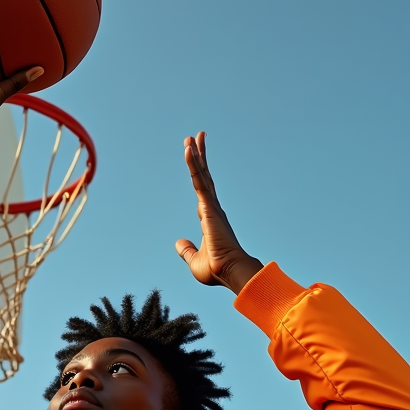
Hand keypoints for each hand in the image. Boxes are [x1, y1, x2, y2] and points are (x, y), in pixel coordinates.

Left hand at [175, 132, 262, 293]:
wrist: (230, 272)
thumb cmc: (217, 270)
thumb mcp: (194, 260)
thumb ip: (186, 250)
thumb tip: (178, 242)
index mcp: (210, 218)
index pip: (202, 189)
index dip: (199, 173)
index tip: (197, 160)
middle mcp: (212, 208)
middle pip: (204, 176)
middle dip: (200, 156)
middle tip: (197, 137)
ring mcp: (211, 206)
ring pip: (201, 174)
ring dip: (197, 154)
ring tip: (192, 136)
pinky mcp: (209, 207)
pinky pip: (198, 180)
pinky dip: (194, 163)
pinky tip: (190, 149)